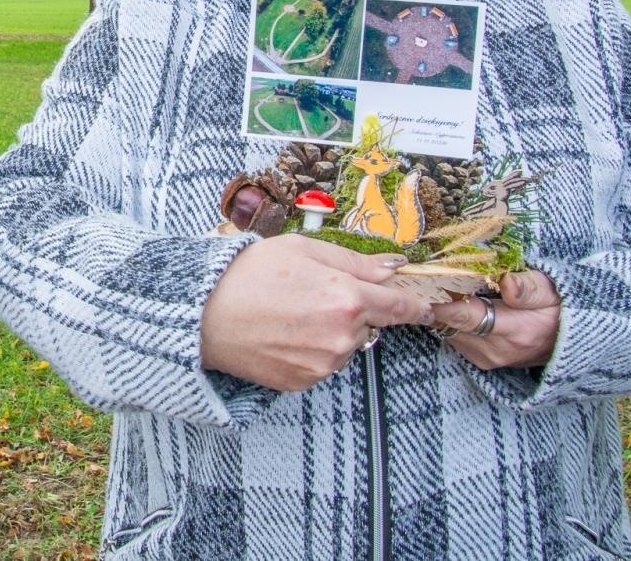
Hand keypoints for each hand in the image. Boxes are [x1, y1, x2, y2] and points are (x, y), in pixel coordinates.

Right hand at [200, 235, 435, 391]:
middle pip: (370, 323)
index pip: (400, 306)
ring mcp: (323, 364)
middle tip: (315, 292)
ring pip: (346, 345)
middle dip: (354, 309)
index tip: (426, 305)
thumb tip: (395, 268)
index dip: (416, 304)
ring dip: (333, 330)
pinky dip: (313, 350)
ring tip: (292, 313)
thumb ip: (355, 260)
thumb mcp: (303, 249)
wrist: (203, 314)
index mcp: (346, 297)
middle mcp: (341, 336)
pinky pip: (324, 364)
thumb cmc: (248, 274)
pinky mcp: (304, 382)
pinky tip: (285, 333)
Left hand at [432, 269, 560, 368]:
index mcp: (514, 331)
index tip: (424, 283)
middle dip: (438, 299)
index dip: (440, 300)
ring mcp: (487, 359)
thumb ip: (528, 287)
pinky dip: (453, 321)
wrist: (568, 342)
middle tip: (436, 276)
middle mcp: (495, 350)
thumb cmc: (558, 309)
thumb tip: (507, 282)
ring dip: (445, 310)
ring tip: (453, 289)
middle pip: (449, 323)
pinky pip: (455, 338)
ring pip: (448, 330)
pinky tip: (463, 306)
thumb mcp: (550, 291)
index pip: (465, 317)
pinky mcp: (481, 362)